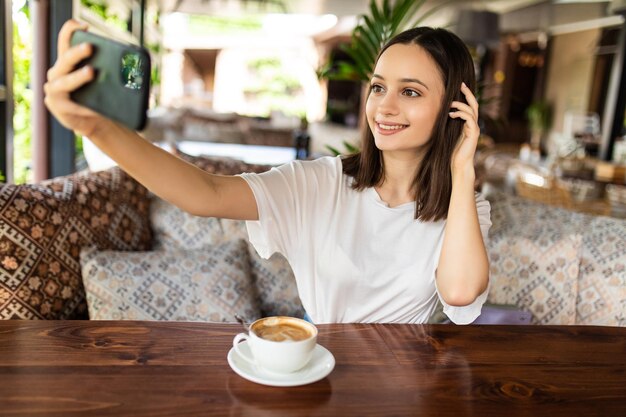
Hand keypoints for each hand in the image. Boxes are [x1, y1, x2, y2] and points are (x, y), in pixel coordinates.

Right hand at [44, 20, 112, 137]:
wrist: (94, 121)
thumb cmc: (100, 96)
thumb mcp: (105, 80)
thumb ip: (111, 69)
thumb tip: (134, 64)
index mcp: (68, 60)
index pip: (66, 39)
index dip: (71, 29)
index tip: (83, 25)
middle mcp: (57, 71)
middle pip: (66, 58)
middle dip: (78, 52)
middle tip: (91, 47)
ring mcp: (54, 88)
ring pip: (65, 81)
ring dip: (78, 77)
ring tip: (91, 72)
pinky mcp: (56, 106)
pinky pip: (71, 105)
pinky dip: (84, 107)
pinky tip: (94, 108)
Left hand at [449, 82, 479, 175]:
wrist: (458, 164)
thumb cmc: (452, 151)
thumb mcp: (448, 134)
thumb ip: (448, 124)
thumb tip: (440, 114)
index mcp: (468, 124)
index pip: (469, 106)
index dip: (465, 96)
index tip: (459, 87)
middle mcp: (473, 124)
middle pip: (474, 104)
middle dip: (468, 93)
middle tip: (461, 84)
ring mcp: (474, 128)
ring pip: (471, 110)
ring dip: (460, 104)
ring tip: (450, 104)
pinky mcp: (473, 133)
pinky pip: (469, 119)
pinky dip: (460, 114)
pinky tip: (451, 114)